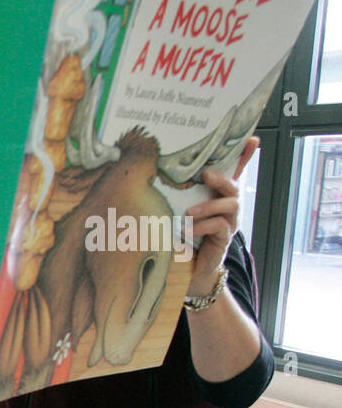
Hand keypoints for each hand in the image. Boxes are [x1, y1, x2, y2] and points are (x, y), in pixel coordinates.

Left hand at [184, 136, 257, 296]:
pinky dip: (203, 226)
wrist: (189, 268)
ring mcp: (229, 223)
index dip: (245, 156)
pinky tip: (188, 230)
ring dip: (210, 206)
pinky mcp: (224, 238)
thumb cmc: (182, 235)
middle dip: (222, 178)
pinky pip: (220, 227)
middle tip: (206, 175)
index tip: (252, 139)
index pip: (235, 172)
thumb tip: (154, 177)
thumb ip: (176, 197)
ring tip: (190, 212)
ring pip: (231, 205)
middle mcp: (228, 206)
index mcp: (217, 196)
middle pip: (234, 186)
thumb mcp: (178, 211)